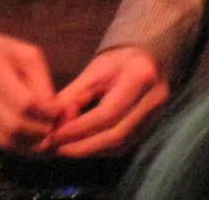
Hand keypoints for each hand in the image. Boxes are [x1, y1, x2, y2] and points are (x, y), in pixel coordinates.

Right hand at [0, 31, 65, 154]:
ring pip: (4, 140)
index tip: (61, 112)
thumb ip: (41, 80)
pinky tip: (30, 143)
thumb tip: (58, 110)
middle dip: (41, 132)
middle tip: (56, 127)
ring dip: (30, 145)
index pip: (26, 103)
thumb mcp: (23, 53)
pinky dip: (16, 148)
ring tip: (47, 139)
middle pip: (15, 126)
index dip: (48, 113)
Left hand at [47, 46, 168, 157]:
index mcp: (140, 77)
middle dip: (82, 146)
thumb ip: (73, 95)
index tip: (53, 136)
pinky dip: (101, 150)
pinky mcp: (153, 127)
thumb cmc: (120, 59)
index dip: (78, 129)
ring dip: (90, 151)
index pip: (106, 113)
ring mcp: (157, 116)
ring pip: (120, 145)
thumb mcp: (94, 71)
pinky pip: (125, 146)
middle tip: (56, 148)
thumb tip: (52, 124)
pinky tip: (83, 147)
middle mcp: (154, 100)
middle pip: (115, 134)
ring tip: (65, 149)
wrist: (150, 57)